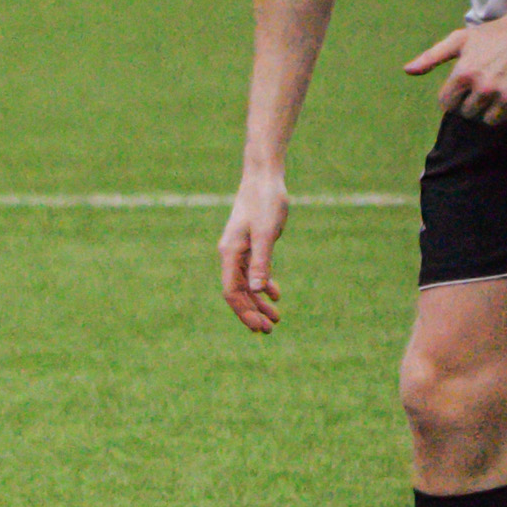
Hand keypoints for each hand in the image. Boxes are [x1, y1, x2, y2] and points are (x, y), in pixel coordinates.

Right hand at [217, 172, 289, 333]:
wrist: (264, 176)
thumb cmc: (265, 201)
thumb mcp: (265, 233)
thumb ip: (261, 262)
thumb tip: (258, 290)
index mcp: (230, 253)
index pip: (232, 292)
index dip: (244, 312)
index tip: (260, 327)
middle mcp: (231, 255)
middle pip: (238, 292)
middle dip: (252, 313)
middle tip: (269, 331)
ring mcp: (240, 250)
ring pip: (247, 285)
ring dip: (259, 303)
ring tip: (276, 319)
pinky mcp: (251, 245)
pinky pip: (254, 272)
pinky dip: (264, 286)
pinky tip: (276, 295)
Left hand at [405, 12, 506, 125]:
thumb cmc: (493, 34)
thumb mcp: (459, 40)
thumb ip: (431, 57)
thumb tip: (407, 71)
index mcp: (464, 74)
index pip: (447, 105)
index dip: (453, 97)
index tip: (464, 87)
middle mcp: (484, 87)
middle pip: (468, 114)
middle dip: (472, 103)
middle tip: (484, 86)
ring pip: (490, 120)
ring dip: (492, 110)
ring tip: (499, 91)